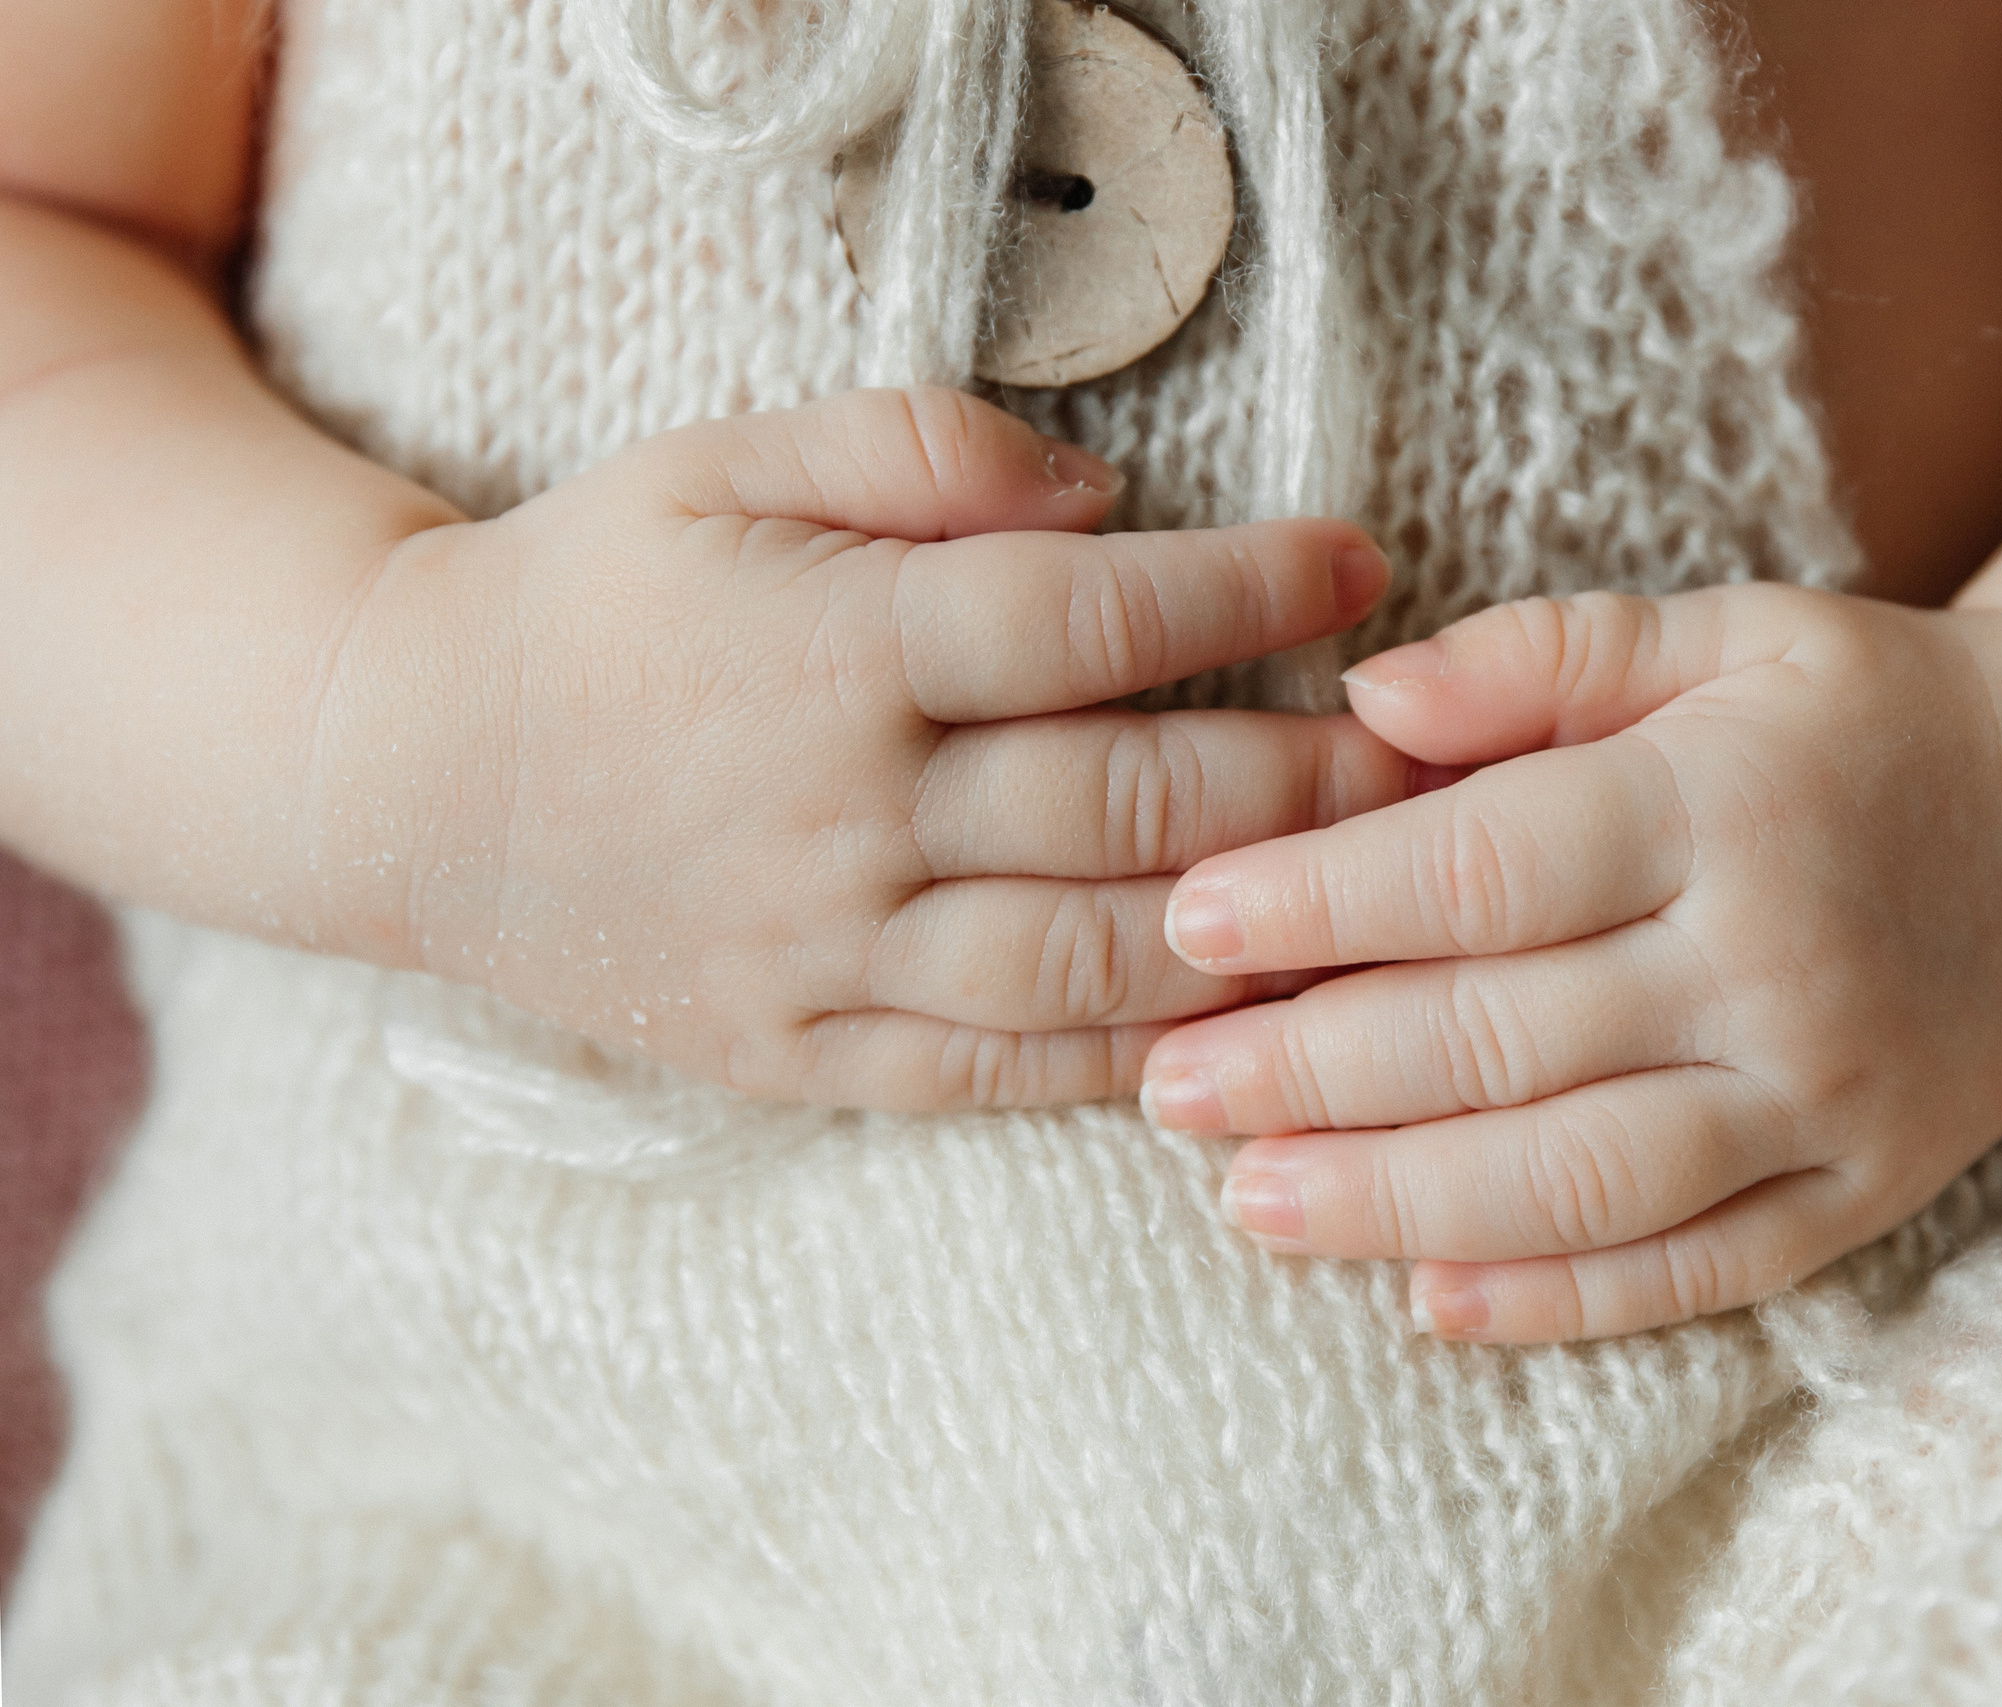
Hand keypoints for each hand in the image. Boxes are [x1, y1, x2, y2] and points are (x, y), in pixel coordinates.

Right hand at [318, 388, 1418, 1109]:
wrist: (412, 775)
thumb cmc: (598, 595)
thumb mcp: (728, 463)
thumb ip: (921, 453)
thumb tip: (1108, 504)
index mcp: (836, 648)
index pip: (1090, 621)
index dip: (1249, 589)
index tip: (1363, 561)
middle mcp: (846, 815)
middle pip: (1128, 807)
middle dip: (1305, 782)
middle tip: (1427, 759)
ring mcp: (827, 954)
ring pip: (1090, 964)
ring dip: (1256, 936)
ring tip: (1381, 901)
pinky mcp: (808, 1057)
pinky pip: (1003, 1075)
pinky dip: (1137, 1061)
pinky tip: (1244, 1031)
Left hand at [1141, 585, 2001, 1340]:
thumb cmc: (1872, 712)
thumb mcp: (1730, 628)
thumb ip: (1545, 652)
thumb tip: (1361, 701)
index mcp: (1729, 801)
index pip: (1483, 868)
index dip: (1320, 901)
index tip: (1188, 921)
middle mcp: (1777, 962)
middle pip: (1502, 1038)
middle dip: (1310, 1069)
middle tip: (1166, 1086)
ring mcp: (1827, 1099)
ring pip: (1577, 1179)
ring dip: (1395, 1201)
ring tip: (1248, 1203)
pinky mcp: (1863, 1194)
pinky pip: (1694, 1272)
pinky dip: (1555, 1298)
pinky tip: (1424, 1298)